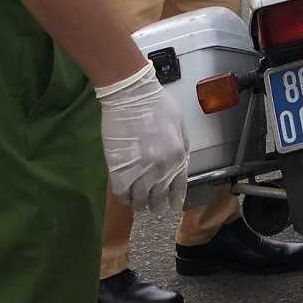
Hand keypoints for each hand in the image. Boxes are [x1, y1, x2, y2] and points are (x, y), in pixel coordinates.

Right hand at [95, 63, 189, 214]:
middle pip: (159, 197)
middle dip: (156, 205)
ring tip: (138, 203)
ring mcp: (139, 170)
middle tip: (152, 207)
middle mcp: (161, 168)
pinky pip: (122, 194)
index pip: (178, 187)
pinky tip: (125, 197)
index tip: (171, 207)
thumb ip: (183, 147)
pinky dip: (124, 199)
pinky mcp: (118, 169)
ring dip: (140, 204)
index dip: (174, 200)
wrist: (131, 95)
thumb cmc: (157, 105)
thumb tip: (182, 165)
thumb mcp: (180, 124)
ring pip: (140, 199)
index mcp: (178, 157)